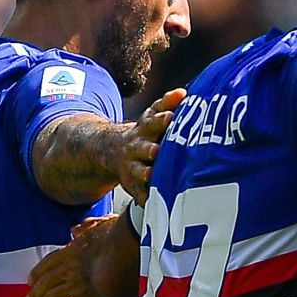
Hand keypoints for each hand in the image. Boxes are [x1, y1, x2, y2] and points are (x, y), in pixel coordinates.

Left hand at [28, 216, 126, 296]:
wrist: (132, 251)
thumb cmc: (121, 236)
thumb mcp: (101, 225)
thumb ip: (86, 228)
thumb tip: (76, 230)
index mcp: (74, 250)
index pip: (50, 263)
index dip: (39, 272)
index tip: (31, 280)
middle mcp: (71, 269)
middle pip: (46, 283)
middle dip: (36, 293)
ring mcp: (78, 286)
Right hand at [115, 88, 185, 202]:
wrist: (114, 150)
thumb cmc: (146, 131)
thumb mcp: (153, 114)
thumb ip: (167, 103)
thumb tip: (183, 92)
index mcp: (146, 128)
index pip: (154, 122)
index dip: (162, 120)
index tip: (171, 117)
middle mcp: (137, 147)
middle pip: (144, 147)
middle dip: (149, 149)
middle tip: (157, 150)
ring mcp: (133, 166)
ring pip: (139, 171)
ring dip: (145, 174)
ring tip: (151, 176)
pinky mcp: (132, 184)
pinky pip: (138, 193)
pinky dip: (143, 198)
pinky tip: (150, 204)